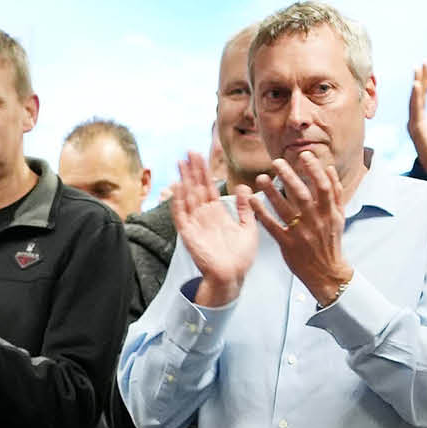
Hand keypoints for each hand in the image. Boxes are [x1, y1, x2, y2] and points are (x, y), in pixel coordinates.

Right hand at [171, 150, 259, 308]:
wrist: (233, 275)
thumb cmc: (240, 256)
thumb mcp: (248, 227)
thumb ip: (246, 208)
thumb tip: (244, 187)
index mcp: (217, 213)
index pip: (208, 187)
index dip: (205, 171)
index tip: (201, 155)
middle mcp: (204, 216)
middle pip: (196, 188)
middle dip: (193, 170)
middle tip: (189, 151)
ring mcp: (195, 224)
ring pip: (187, 197)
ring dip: (184, 180)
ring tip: (181, 163)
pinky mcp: (189, 235)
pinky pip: (181, 215)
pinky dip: (178, 202)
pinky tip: (178, 187)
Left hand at [253, 150, 353, 306]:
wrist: (326, 271)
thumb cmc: (330, 241)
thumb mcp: (338, 217)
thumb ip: (335, 193)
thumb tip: (329, 168)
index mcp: (329, 212)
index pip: (323, 186)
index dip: (314, 169)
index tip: (303, 155)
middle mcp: (316, 220)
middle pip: (302, 194)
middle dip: (289, 176)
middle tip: (276, 161)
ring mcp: (301, 233)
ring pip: (285, 209)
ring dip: (271, 192)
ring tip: (260, 178)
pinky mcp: (288, 244)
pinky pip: (272, 226)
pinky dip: (262, 213)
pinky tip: (252, 202)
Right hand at [408, 64, 426, 177]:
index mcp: (420, 120)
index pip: (422, 98)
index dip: (426, 83)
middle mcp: (414, 121)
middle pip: (416, 96)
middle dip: (420, 79)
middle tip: (422, 63)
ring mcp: (414, 125)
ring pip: (414, 101)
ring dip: (417, 85)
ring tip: (419, 70)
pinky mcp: (417, 129)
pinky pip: (416, 110)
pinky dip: (416, 97)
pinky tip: (418, 85)